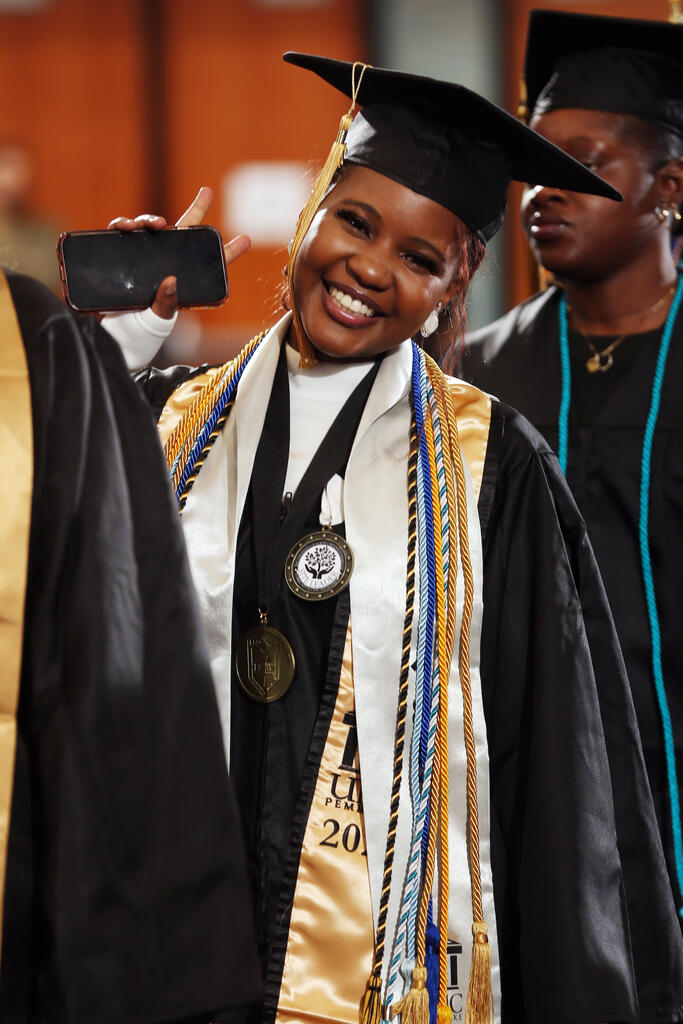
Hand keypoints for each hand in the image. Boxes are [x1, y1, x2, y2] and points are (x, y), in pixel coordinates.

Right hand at [107, 187, 250, 318]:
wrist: (118, 328)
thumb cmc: (144, 324)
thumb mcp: (160, 315)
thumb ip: (167, 302)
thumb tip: (171, 282)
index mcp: (183, 275)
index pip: (209, 261)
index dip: (228, 251)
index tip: (245, 239)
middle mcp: (167, 259)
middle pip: (185, 229)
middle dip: (199, 208)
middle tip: (208, 194)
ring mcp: (145, 253)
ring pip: (153, 226)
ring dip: (153, 219)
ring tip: (156, 224)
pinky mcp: (123, 251)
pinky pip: (123, 231)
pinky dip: (122, 224)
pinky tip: (124, 227)